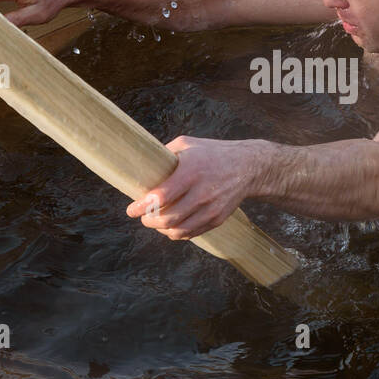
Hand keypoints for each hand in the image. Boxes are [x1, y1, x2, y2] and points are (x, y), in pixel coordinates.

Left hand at [125, 136, 261, 239]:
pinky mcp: (217, 219)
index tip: (131, 209)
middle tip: (142, 216)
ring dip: (161, 229)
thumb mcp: (187, 144)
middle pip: (167, 219)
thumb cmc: (212, 153)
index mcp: (191, 172)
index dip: (141, 207)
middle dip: (148, 221)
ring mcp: (211, 208)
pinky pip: (191, 233)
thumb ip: (165, 154)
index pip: (160, 197)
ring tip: (155, 222)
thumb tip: (142, 164)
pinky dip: (176, 233)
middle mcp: (201, 192)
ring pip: (178, 231)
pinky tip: (170, 226)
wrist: (248, 166)